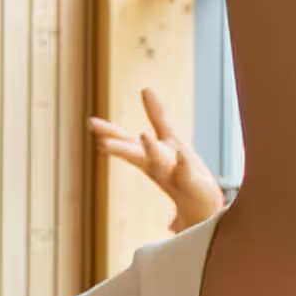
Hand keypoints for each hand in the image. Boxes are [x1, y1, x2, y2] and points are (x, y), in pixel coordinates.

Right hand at [89, 91, 217, 222]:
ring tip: (144, 136)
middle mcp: (157, 165)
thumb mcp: (170, 138)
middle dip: (119, 148)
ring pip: (158, 162)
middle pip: (135, 154)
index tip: (92, 123)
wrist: (204, 206)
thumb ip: (157, 115)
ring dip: (150, 150)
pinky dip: (182, 163)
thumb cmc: (182, 173)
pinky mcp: (190, 183)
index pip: (127, 141)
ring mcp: (173, 174)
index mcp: (149, 156)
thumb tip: (145, 89)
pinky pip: (186, 172)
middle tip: (102, 143)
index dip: (111, 132)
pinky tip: (180, 153)